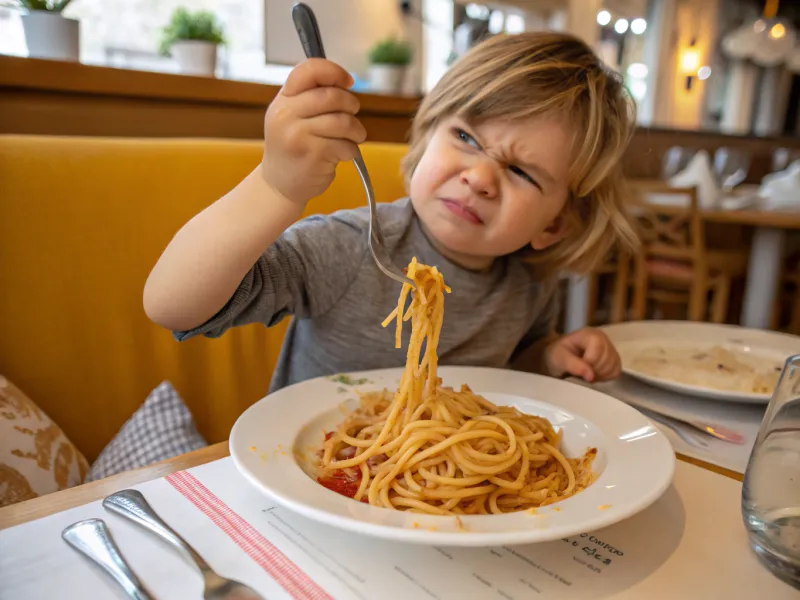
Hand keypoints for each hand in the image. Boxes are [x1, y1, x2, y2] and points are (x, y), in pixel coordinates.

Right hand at [261, 58, 366, 203]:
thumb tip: (344, 81)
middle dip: (351, 104)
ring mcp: (298, 135)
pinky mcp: (313, 155)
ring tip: (353, 136)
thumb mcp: (291, 115)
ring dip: (356, 130)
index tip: (347, 82)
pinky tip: (343, 154)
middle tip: (352, 115)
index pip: (309, 70)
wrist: (279, 184)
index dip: (334, 71)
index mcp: (283, 99)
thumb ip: (311, 95)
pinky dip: (351, 149)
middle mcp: (287, 114)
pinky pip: (345, 145)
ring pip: (342, 121)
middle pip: (332, 96)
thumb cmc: (292, 146)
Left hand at [543, 328, 620, 382]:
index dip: (589, 363)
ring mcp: (610, 348)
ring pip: (613, 366)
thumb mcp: (559, 358)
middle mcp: (604, 338)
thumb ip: (573, 365)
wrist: (560, 360)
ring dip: (599, 375)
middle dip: (593, 371)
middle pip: (607, 359)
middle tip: (580, 373)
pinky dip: (605, 377)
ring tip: (586, 374)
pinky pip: (616, 372)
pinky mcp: (614, 360)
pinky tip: (594, 375)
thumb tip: (591, 376)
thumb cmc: (557, 356)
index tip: (578, 370)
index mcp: (589, 334)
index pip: (598, 349)